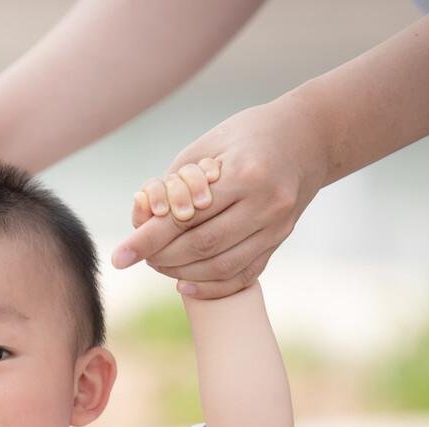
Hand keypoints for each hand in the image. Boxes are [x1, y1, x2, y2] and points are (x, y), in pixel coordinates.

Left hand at [113, 94, 329, 297]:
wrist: (309, 137)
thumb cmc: (247, 137)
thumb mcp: (206, 147)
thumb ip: (174, 186)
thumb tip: (141, 224)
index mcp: (244, 173)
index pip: (184, 217)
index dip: (147, 239)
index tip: (119, 257)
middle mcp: (266, 203)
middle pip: (202, 246)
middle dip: (162, 257)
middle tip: (139, 257)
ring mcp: (277, 226)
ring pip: (222, 266)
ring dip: (182, 273)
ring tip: (159, 265)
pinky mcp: (280, 240)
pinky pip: (244, 274)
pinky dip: (212, 286)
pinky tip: (185, 285)